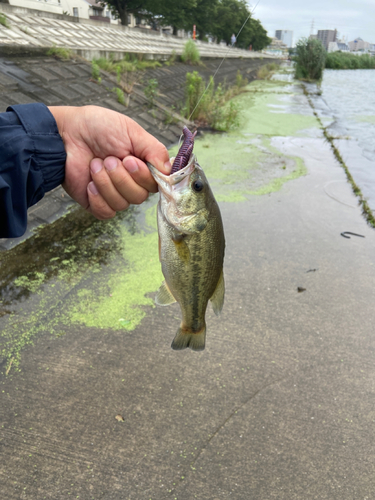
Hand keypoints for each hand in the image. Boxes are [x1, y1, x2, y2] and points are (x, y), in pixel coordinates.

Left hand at [49, 105, 170, 218]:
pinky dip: (98, 197)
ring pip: (123, 204)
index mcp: (144, 167)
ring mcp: (115, 195)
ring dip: (106, 183)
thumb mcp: (132, 132)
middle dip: (121, 177)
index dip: (144, 177)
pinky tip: (90, 182)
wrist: (67, 135)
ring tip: (96, 164)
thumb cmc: (99, 127)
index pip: (157, 185)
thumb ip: (155, 150)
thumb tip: (169, 170)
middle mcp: (132, 183)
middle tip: (109, 159)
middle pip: (140, 197)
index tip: (131, 161)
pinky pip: (107, 212)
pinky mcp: (98, 204)